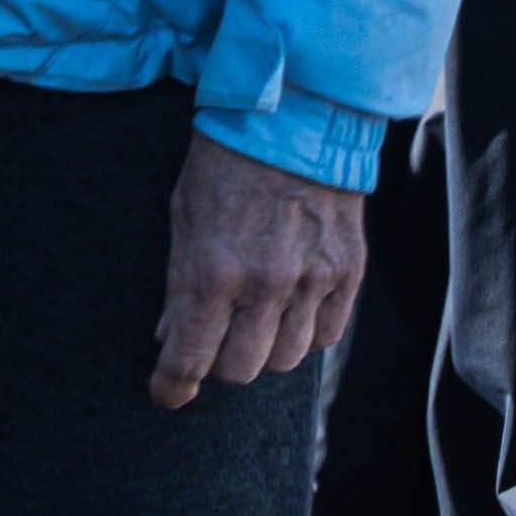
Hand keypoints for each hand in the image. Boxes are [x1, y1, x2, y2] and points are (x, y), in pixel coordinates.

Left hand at [148, 133, 363, 407]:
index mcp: (214, 271)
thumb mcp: (184, 219)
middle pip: (241, 369)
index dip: (173, 385)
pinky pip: (327, 336)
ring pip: (286, 359)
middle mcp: (265, 285)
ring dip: (265, 349)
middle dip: (219, 363)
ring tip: (255, 318)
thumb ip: (180, 284)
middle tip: (214, 340)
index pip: (190, 357)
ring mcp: (312, 281)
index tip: (168, 395)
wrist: (294, 120)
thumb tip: (171, 336)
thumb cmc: (226, 165)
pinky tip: (292, 307)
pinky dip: (306, 332)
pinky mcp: (347, 273)